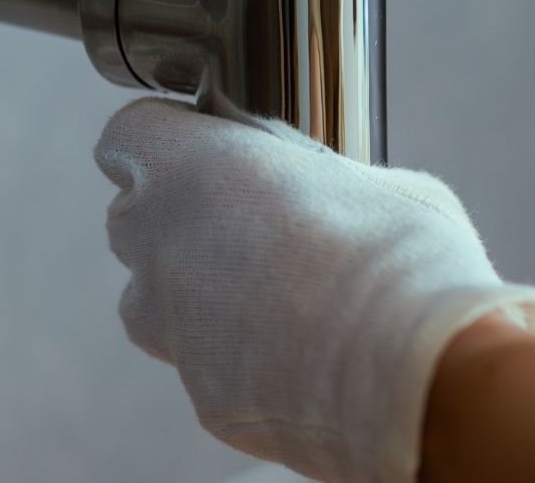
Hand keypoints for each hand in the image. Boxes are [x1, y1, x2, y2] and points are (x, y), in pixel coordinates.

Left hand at [94, 98, 534, 482]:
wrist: (408, 372)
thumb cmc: (396, 253)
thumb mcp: (374, 180)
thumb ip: (324, 180)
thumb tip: (340, 194)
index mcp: (191, 168)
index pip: (126, 138)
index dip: (157, 140)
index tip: (189, 144)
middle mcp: (161, 247)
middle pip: (130, 221)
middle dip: (169, 218)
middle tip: (238, 219)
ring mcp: (174, 329)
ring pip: (151, 301)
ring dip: (187, 292)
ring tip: (264, 293)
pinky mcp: (204, 397)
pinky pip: (202, 366)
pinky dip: (235, 357)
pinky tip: (296, 356)